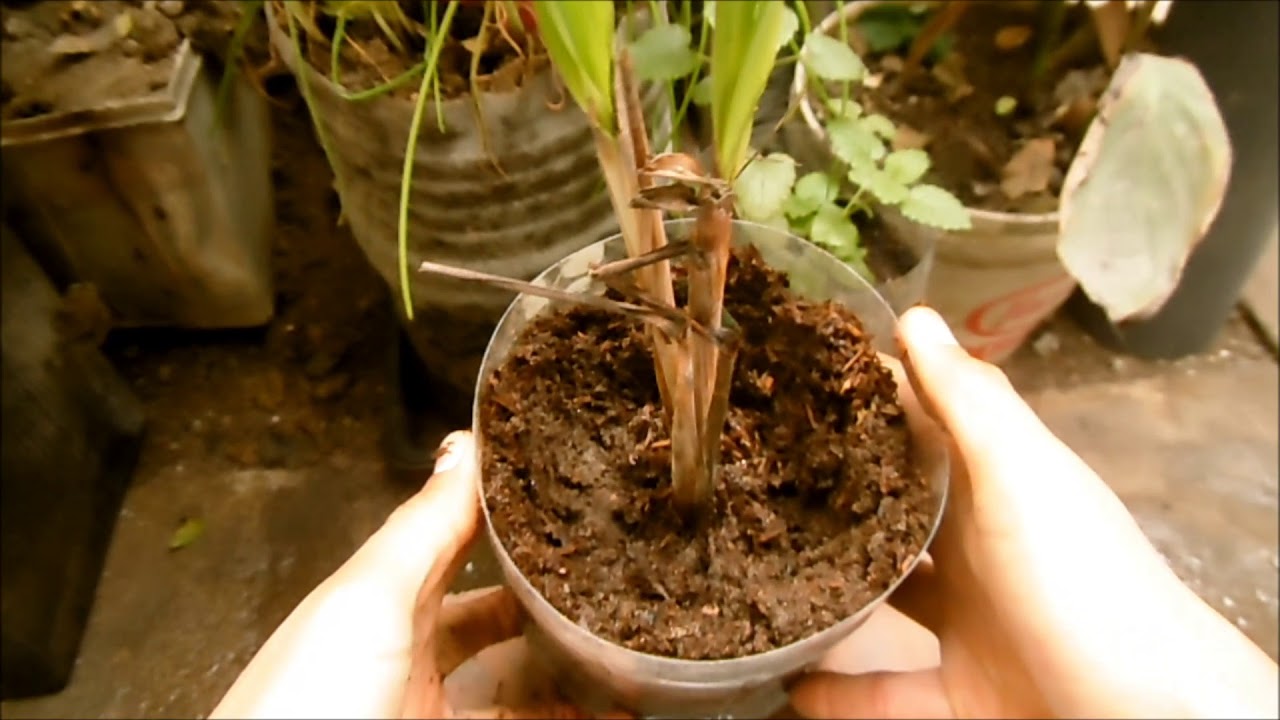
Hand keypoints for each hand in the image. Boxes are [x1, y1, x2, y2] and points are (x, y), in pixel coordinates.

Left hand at [209, 431, 590, 718]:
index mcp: (381, 602)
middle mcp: (410, 654)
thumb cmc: (310, 701)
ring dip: (573, 670)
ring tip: (633, 651)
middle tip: (621, 577)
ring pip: (519, 683)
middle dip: (555, 597)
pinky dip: (568, 719)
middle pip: (497, 615)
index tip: (575, 483)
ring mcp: (432, 710)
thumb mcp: (366, 601)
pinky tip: (617, 714)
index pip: (456, 539)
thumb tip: (464, 443)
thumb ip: (422, 529)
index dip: (508, 509)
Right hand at [789, 307, 1278, 718]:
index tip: (785, 377)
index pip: (919, 422)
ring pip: (880, 598)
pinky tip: (785, 683)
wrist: (1151, 713)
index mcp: (994, 483)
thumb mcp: (1023, 476)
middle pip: (890, 508)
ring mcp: (968, 622)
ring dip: (825, 587)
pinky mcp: (960, 693)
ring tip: (752, 572)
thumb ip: (968, 403)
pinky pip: (883, 693)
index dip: (859, 395)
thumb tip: (914, 314)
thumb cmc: (1080, 580)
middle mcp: (976, 545)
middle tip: (746, 475)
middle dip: (827, 491)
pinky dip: (836, 694)